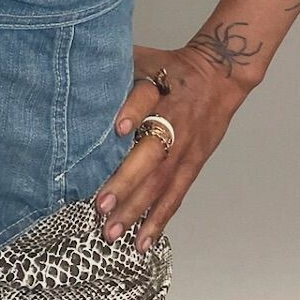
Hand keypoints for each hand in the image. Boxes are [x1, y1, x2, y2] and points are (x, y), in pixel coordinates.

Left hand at [92, 43, 249, 252]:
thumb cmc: (173, 67)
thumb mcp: (148, 57)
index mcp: (162, 89)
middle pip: (153, 152)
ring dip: (138, 209)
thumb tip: (79, 72)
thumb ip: (120, 68)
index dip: (133, 111)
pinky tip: (143, 242)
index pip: (146, 97)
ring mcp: (187, 147)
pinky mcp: (194, 164)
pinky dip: (159, 219)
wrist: (220, 75)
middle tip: (101, 204)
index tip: (116, 128)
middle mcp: (175, 121)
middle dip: (127, 180)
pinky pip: (175, 195)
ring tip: (114, 232)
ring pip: (161, 182)